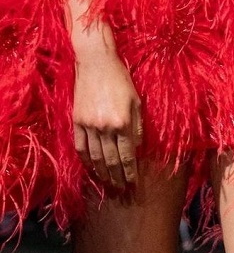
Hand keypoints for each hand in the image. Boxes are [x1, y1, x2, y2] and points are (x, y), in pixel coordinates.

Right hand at [73, 48, 142, 188]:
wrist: (96, 63)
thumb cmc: (120, 80)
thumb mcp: (136, 101)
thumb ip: (138, 127)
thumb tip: (136, 148)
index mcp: (123, 122)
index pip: (127, 155)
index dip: (130, 172)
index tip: (132, 183)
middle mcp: (105, 127)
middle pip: (111, 160)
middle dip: (117, 177)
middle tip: (120, 189)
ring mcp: (89, 125)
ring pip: (94, 157)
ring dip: (101, 173)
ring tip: (107, 182)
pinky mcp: (76, 121)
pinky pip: (80, 146)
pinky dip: (85, 160)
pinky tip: (91, 167)